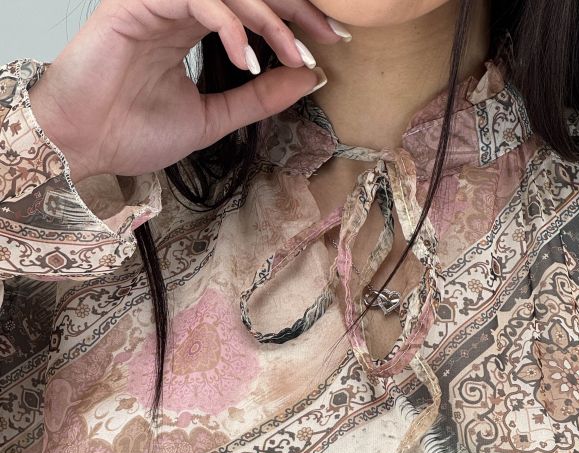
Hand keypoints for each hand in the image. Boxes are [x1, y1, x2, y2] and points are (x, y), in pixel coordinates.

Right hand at [28, 0, 339, 182]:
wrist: (84, 147)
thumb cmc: (132, 133)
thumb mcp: (213, 118)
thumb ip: (258, 98)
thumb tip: (306, 78)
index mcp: (189, 27)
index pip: (251, 8)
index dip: (292, 21)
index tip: (329, 45)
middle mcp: (176, 7)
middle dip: (294, 9)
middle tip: (328, 34)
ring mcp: (156, 2)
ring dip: (269, 18)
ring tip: (293, 53)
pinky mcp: (137, 3)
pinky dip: (231, 24)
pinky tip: (248, 57)